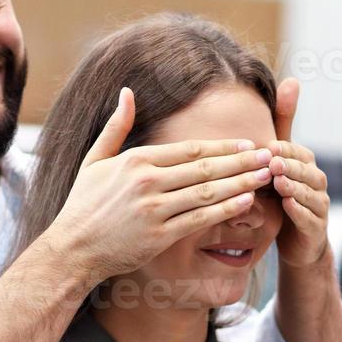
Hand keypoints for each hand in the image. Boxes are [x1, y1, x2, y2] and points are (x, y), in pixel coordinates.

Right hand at [46, 87, 275, 284]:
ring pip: (207, 192)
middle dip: (240, 161)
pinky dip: (225, 210)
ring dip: (240, 182)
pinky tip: (246, 202)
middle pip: (205, 167)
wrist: (72, 249)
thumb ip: (115, 127)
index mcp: (136, 160)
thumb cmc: (84, 205)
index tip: (247, 144)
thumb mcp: (95, 160)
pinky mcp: (159, 236)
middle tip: (268, 155)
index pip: (189, 149)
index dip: (222, 147)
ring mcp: (154, 209)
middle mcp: (147, 182)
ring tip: (265, 176)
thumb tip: (126, 92)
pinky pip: (199, 220)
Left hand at [267, 78, 330, 267]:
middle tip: (271, 161)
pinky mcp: (316, 228)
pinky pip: (309, 218)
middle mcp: (316, 181)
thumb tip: (292, 80)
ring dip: (294, 186)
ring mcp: (319, 205)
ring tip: (278, 181)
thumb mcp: (281, 159)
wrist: (297, 242)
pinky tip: (287, 207)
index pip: (295, 150)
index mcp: (305, 163)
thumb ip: (283, 125)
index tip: (266, 145)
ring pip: (309, 193)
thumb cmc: (284, 195)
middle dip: (289, 164)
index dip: (283, 148)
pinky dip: (299, 212)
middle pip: (304, 170)